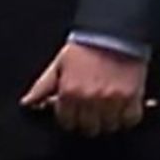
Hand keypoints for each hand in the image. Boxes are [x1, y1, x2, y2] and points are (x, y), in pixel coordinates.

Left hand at [19, 43, 146, 135]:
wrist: (113, 31)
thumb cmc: (85, 46)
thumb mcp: (58, 64)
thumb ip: (42, 86)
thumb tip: (27, 102)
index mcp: (69, 91)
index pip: (67, 122)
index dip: (71, 117)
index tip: (75, 111)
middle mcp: (90, 98)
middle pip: (89, 129)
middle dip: (89, 121)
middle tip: (92, 110)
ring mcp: (112, 99)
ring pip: (109, 127)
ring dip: (108, 119)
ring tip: (108, 106)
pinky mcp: (132, 97)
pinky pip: (130, 120)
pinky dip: (127, 116)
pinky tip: (123, 105)